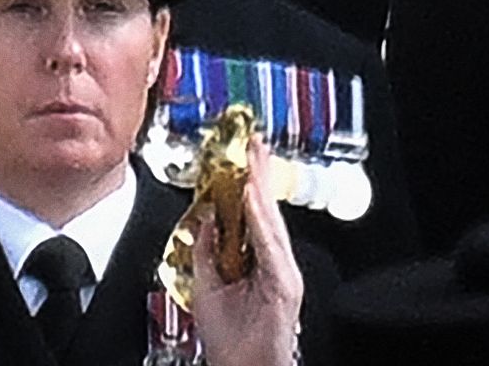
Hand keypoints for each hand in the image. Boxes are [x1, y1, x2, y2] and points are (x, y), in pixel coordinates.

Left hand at [190, 140, 302, 365]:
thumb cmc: (230, 343)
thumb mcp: (206, 287)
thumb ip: (206, 252)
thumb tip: (204, 219)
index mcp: (256, 264)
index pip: (253, 216)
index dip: (249, 184)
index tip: (243, 157)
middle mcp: (273, 265)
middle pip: (266, 213)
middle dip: (260, 177)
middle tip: (254, 145)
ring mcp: (282, 275)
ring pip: (271, 225)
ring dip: (261, 192)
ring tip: (252, 164)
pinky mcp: (284, 287)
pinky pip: (271, 248)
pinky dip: (261, 222)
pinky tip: (254, 202)